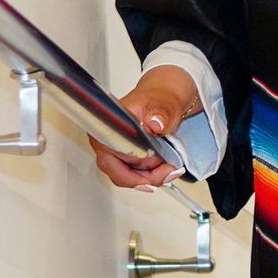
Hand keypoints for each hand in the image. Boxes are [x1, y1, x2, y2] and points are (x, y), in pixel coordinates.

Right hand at [89, 65, 196, 189]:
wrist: (164, 99)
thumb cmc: (159, 99)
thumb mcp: (164, 104)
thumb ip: (160, 113)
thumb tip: (154, 122)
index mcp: (108, 126)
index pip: (112, 160)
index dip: (133, 172)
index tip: (155, 170)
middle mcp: (106, 141)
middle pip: (118, 174)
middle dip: (146, 178)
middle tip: (169, 171)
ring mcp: (115, 150)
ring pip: (127, 177)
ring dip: (150, 178)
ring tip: (171, 169)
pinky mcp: (125, 157)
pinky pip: (133, 174)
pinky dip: (150, 175)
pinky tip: (165, 169)